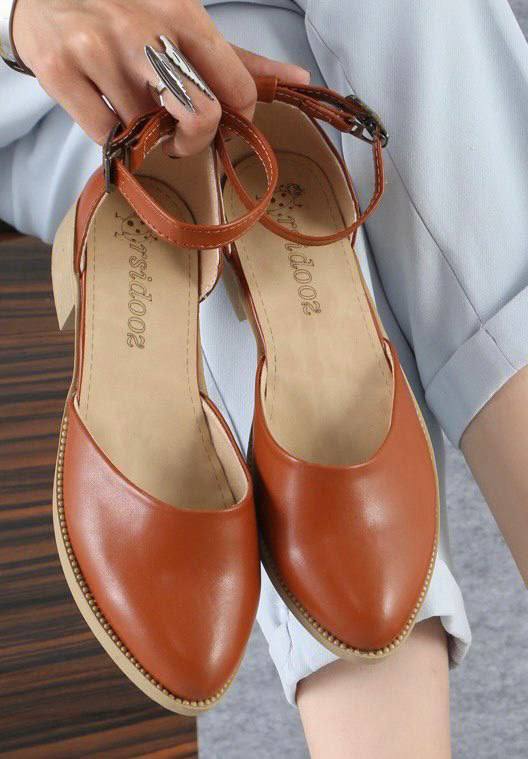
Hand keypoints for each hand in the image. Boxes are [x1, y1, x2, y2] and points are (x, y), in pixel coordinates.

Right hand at [12, 0, 309, 155]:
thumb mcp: (183, 21)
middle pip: (199, 116)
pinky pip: (104, 136)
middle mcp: (142, 29)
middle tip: (178, 138)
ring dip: (144, 134)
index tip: (221, 122)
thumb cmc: (125, 11)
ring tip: (132, 110)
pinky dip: (109, 136)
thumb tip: (299, 79)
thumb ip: (237, 58)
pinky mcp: (60, 71)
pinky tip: (104, 109)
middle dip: (193, 141)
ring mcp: (98, 49)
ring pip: (145, 130)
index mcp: (183, 15)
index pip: (237, 88)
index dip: (236, 118)